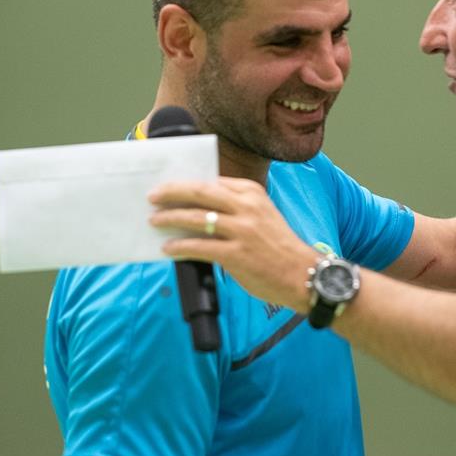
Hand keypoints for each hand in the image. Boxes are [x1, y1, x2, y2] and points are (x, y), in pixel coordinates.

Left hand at [148, 177, 317, 310]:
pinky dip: (180, 247)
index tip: (168, 186)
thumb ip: (235, 208)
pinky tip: (168, 249)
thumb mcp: (262, 216)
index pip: (213, 181)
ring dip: (170, 218)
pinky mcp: (237, 254)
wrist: (302, 274)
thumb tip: (197, 210)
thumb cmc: (279, 247)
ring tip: (155, 221)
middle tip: (153, 196)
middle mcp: (247, 207)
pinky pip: (199, 247)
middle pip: (200, 192)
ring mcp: (242, 230)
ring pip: (196, 218)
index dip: (186, 182)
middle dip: (172, 192)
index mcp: (253, 193)